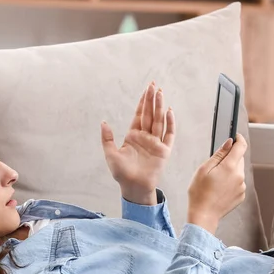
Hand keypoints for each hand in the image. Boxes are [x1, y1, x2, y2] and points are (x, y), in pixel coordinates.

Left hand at [101, 82, 175, 204]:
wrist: (133, 187)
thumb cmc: (121, 173)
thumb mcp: (110, 154)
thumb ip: (107, 138)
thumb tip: (104, 122)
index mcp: (133, 136)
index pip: (139, 115)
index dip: (143, 102)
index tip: (146, 89)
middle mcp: (146, 137)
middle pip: (150, 114)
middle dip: (151, 100)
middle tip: (153, 85)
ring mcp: (156, 143)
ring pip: (159, 121)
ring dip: (160, 107)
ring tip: (160, 93)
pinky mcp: (164, 151)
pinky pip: (169, 134)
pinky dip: (170, 123)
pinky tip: (169, 111)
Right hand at [187, 134, 246, 233]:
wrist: (204, 215)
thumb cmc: (199, 193)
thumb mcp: (204, 169)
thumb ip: (218, 154)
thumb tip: (229, 143)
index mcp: (230, 167)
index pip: (241, 147)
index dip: (239, 139)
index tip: (235, 137)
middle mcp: (239, 176)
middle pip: (239, 159)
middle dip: (229, 158)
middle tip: (215, 166)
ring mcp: (242, 186)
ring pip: (238, 171)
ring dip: (229, 171)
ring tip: (215, 180)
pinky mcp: (241, 195)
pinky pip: (238, 182)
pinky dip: (230, 182)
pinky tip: (219, 188)